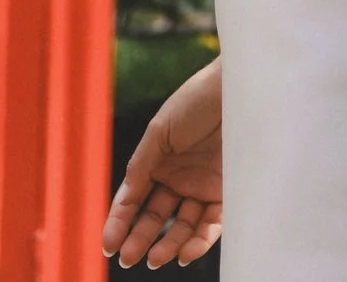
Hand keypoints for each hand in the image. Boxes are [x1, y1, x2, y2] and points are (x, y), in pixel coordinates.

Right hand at [102, 58, 223, 266]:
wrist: (238, 88)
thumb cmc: (197, 100)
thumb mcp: (160, 131)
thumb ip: (142, 165)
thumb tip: (125, 200)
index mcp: (156, 162)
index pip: (133, 200)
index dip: (119, 222)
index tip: (108, 244)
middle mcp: (178, 178)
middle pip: (155, 217)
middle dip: (140, 239)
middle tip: (128, 258)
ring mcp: (202, 186)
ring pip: (182, 226)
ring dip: (168, 245)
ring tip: (155, 260)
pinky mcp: (227, 192)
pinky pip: (211, 224)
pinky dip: (199, 242)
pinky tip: (184, 254)